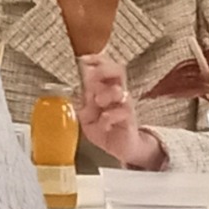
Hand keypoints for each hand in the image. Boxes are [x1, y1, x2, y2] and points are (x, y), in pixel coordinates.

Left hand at [77, 50, 165, 170]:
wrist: (122, 148)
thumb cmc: (105, 128)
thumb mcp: (87, 116)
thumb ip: (84, 103)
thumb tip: (78, 90)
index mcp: (106, 89)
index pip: (106, 67)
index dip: (97, 60)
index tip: (84, 59)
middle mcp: (118, 93)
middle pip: (118, 70)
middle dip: (103, 70)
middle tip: (91, 79)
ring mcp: (125, 105)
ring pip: (119, 90)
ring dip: (106, 94)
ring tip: (98, 103)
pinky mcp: (130, 120)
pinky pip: (123, 112)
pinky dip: (109, 117)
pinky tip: (103, 124)